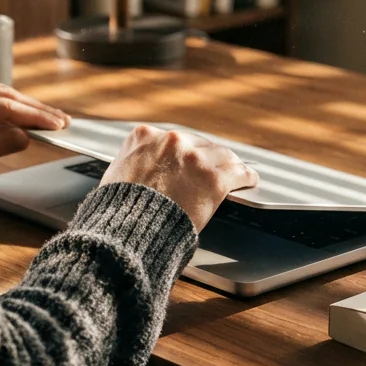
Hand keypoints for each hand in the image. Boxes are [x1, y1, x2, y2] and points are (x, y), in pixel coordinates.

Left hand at [0, 77, 69, 182]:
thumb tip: (24, 137)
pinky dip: (5, 107)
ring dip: (22, 106)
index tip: (58, 124)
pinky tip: (20, 117)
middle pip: (5, 94)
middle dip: (35, 108)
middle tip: (62, 121)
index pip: (5, 106)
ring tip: (48, 119)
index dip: (35, 116)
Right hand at [101, 125, 259, 231]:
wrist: (128, 229)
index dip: (181, 153)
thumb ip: (132, 164)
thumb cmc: (118, 211)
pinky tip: (250, 180)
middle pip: (198, 144)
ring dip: (228, 163)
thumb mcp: (115, 176)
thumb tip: (138, 172)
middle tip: (209, 169)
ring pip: (221, 155)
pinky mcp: (213, 178)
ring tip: (236, 170)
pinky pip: (238, 172)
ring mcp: (194, 158)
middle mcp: (171, 141)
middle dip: (204, 157)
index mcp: (143, 137)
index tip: (186, 159)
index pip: (171, 139)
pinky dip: (246, 176)